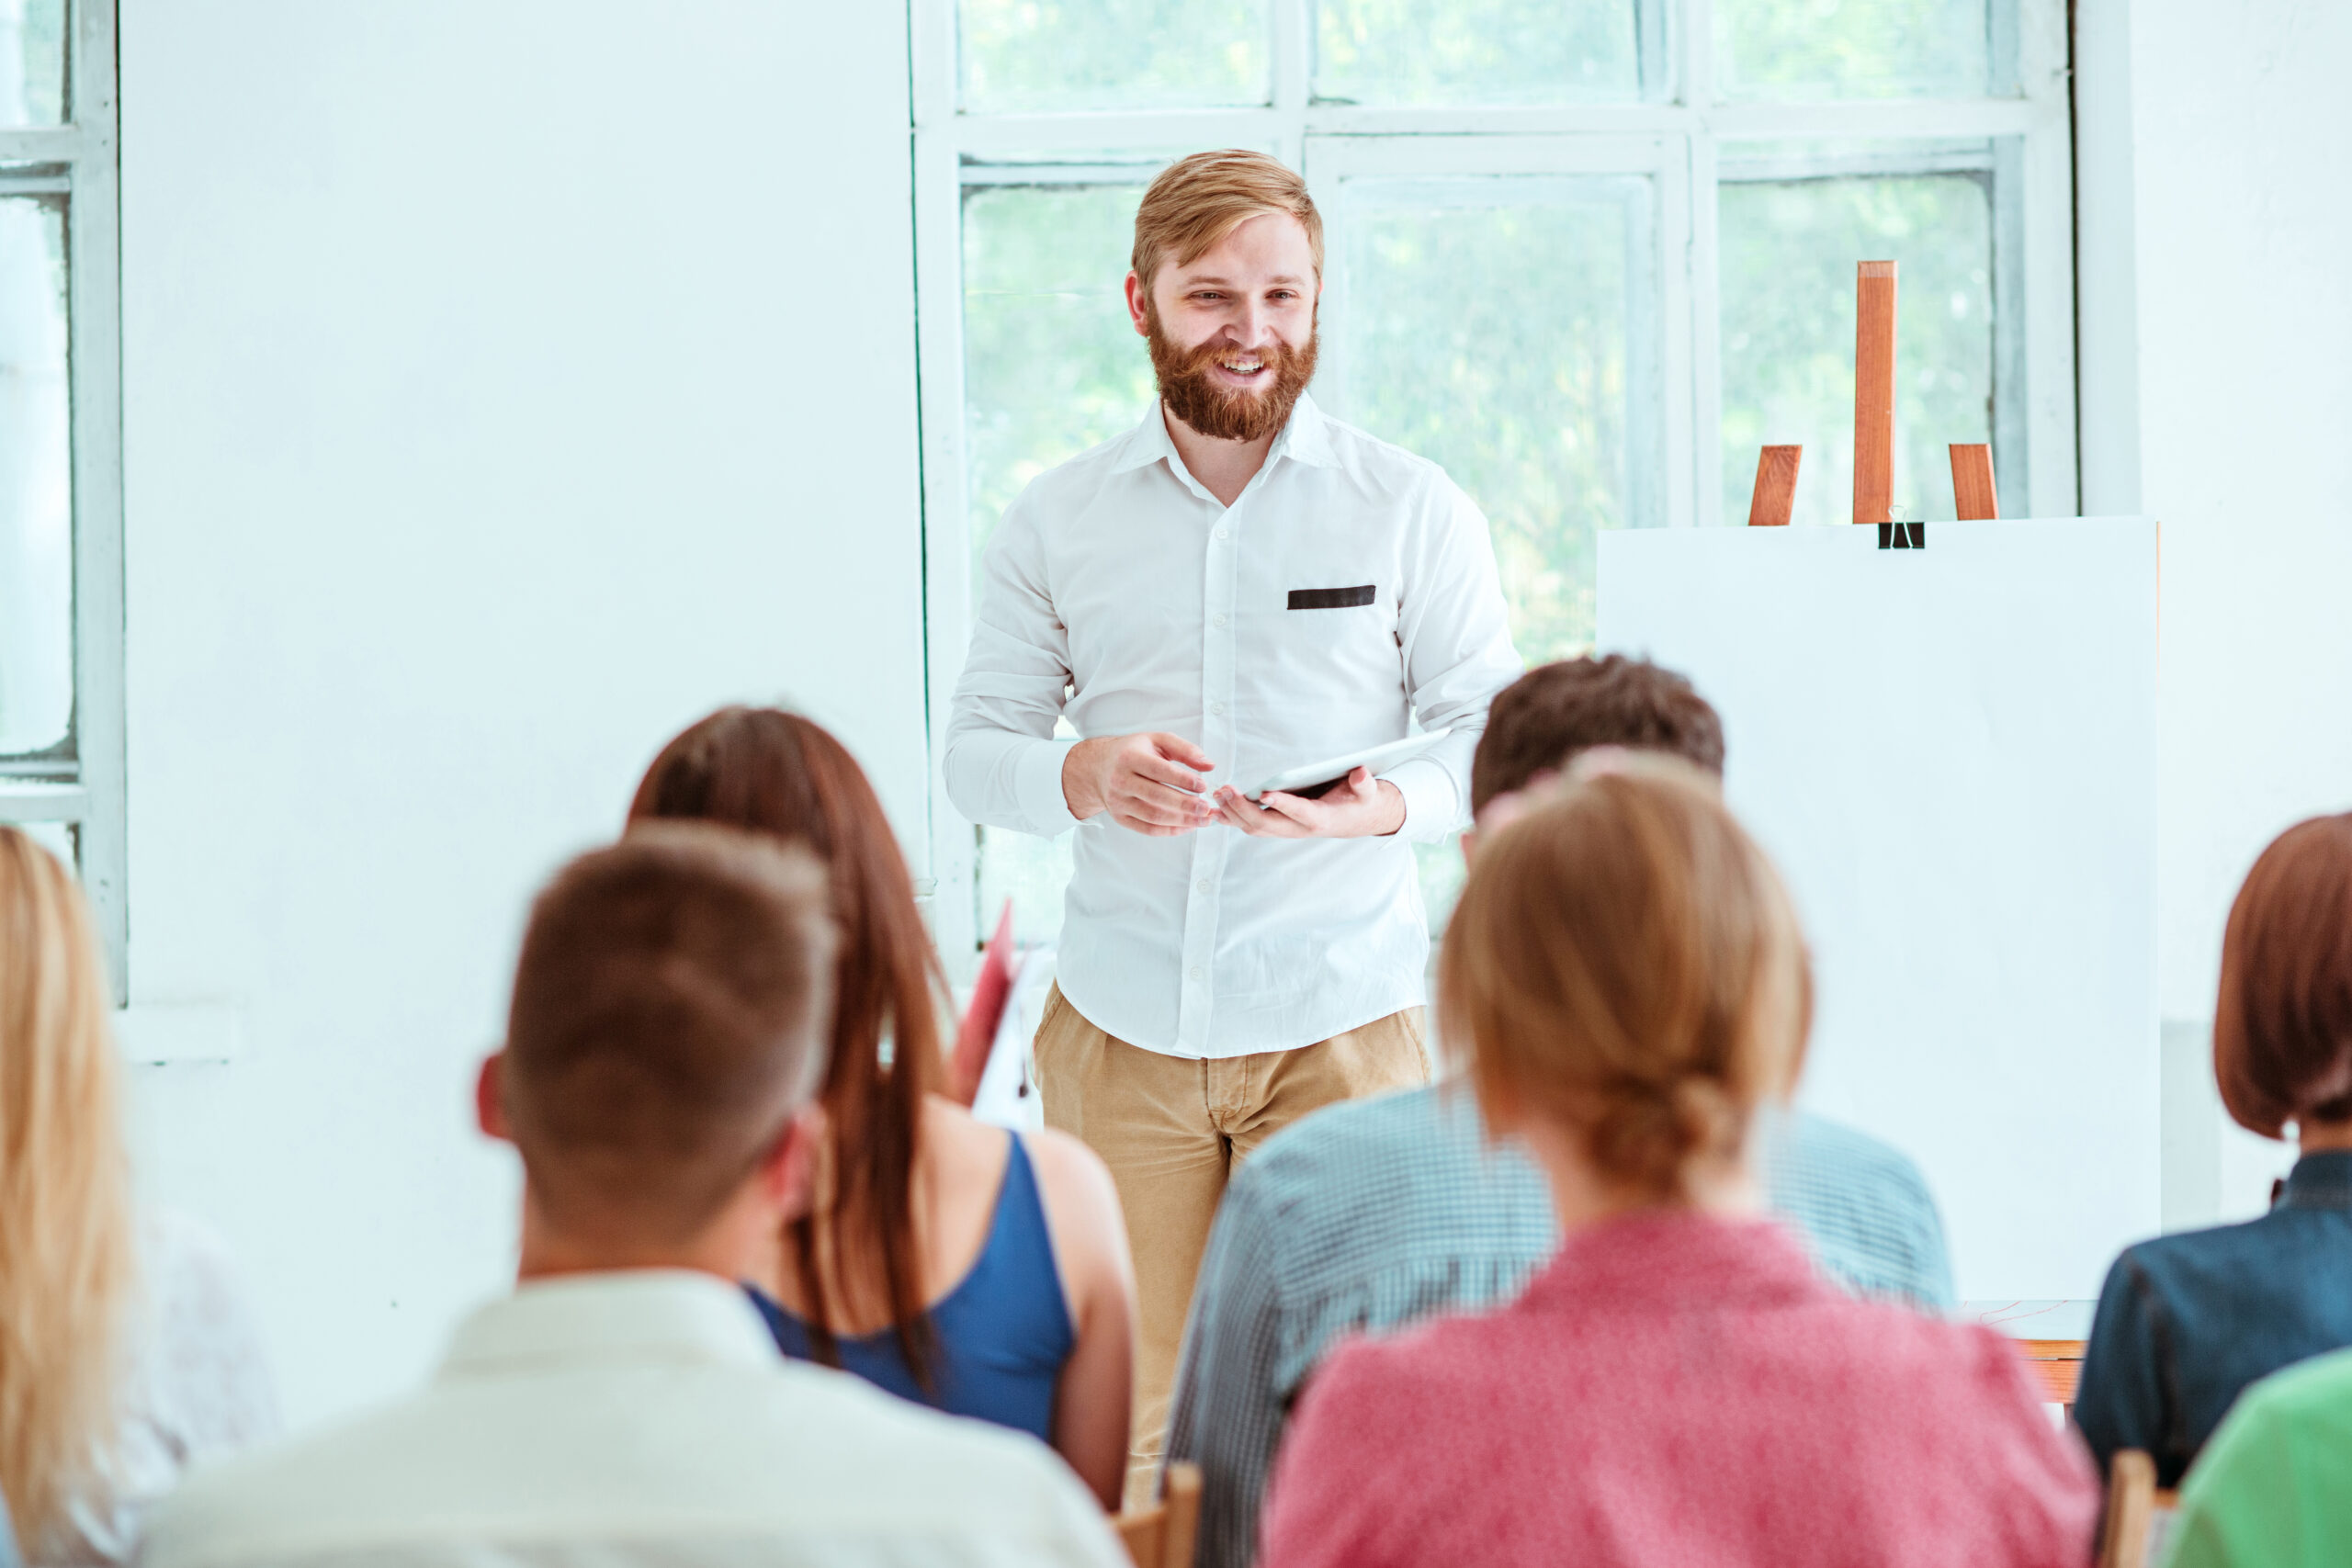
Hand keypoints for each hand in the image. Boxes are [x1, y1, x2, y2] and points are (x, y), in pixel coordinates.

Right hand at [1063, 732, 1216, 835]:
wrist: (1099, 767)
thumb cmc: (1133, 751)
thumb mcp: (1157, 740)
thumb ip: (1185, 750)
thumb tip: (1209, 766)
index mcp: (1130, 757)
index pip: (1159, 771)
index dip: (1183, 780)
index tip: (1203, 786)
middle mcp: (1120, 780)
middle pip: (1157, 797)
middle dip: (1185, 805)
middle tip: (1207, 808)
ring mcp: (1118, 802)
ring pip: (1153, 816)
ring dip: (1182, 821)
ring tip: (1203, 820)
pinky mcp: (1120, 817)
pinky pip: (1147, 829)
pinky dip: (1170, 831)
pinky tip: (1187, 826)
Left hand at [1212, 767, 1405, 839]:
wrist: (1354, 819)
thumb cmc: (1359, 802)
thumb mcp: (1367, 792)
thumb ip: (1364, 784)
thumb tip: (1360, 773)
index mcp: (1320, 819)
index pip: (1299, 813)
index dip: (1282, 804)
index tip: (1264, 793)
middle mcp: (1298, 828)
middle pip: (1266, 824)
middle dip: (1243, 809)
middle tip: (1225, 790)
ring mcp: (1286, 829)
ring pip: (1254, 828)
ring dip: (1232, 813)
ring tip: (1216, 795)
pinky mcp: (1277, 826)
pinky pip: (1250, 826)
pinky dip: (1232, 818)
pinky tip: (1215, 810)